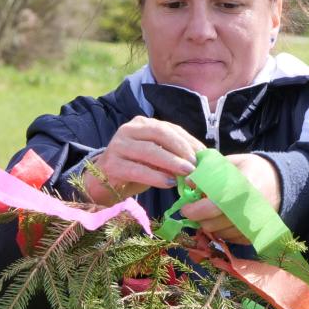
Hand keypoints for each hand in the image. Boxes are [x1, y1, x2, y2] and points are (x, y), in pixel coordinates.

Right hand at [83, 116, 204, 205]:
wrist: (104, 184)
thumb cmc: (135, 169)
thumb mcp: (156, 159)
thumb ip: (173, 155)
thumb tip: (200, 160)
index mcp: (142, 124)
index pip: (169, 128)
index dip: (188, 140)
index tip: (204, 154)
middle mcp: (128, 130)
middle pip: (159, 134)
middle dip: (180, 148)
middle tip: (195, 164)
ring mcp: (118, 146)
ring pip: (149, 150)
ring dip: (171, 162)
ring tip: (187, 173)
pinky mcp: (112, 164)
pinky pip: (137, 169)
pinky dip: (156, 176)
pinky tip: (169, 183)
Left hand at [180, 154, 280, 243]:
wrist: (280, 183)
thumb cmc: (251, 169)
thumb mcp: (231, 163)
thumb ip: (208, 171)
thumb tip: (188, 182)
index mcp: (242, 188)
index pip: (213, 206)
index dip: (195, 209)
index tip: (186, 207)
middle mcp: (248, 210)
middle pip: (212, 223)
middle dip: (198, 218)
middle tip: (195, 209)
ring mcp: (252, 226)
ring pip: (218, 233)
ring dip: (209, 224)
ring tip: (211, 212)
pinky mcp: (254, 236)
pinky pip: (229, 239)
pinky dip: (222, 231)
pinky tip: (224, 219)